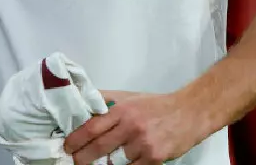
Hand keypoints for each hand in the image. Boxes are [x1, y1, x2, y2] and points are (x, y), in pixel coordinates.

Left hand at [64, 90, 203, 164]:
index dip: (76, 139)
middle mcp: (130, 126)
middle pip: (100, 146)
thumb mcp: (128, 97)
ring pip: (115, 161)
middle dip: (83, 157)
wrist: (189, 112)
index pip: (92, 126)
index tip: (67, 146)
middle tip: (74, 162)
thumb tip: (82, 101)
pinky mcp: (154, 158)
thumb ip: (106, 100)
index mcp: (121, 110)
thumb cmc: (155, 105)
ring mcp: (143, 144)